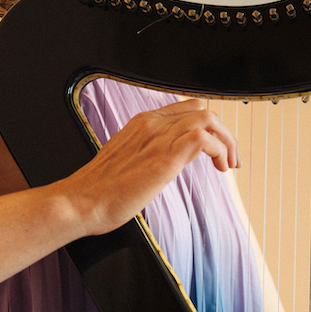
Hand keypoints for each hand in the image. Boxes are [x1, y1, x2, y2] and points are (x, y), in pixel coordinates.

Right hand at [62, 99, 239, 235]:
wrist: (80, 203)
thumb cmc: (99, 191)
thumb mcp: (130, 163)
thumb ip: (149, 155)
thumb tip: (166, 165)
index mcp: (142, 123)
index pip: (187, 108)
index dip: (209, 126)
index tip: (218, 148)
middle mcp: (151, 125)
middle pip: (203, 111)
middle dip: (224, 134)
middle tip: (230, 159)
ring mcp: (158, 139)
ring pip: (208, 120)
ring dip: (227, 142)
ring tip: (228, 164)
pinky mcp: (164, 158)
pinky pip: (204, 139)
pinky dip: (219, 151)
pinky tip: (220, 168)